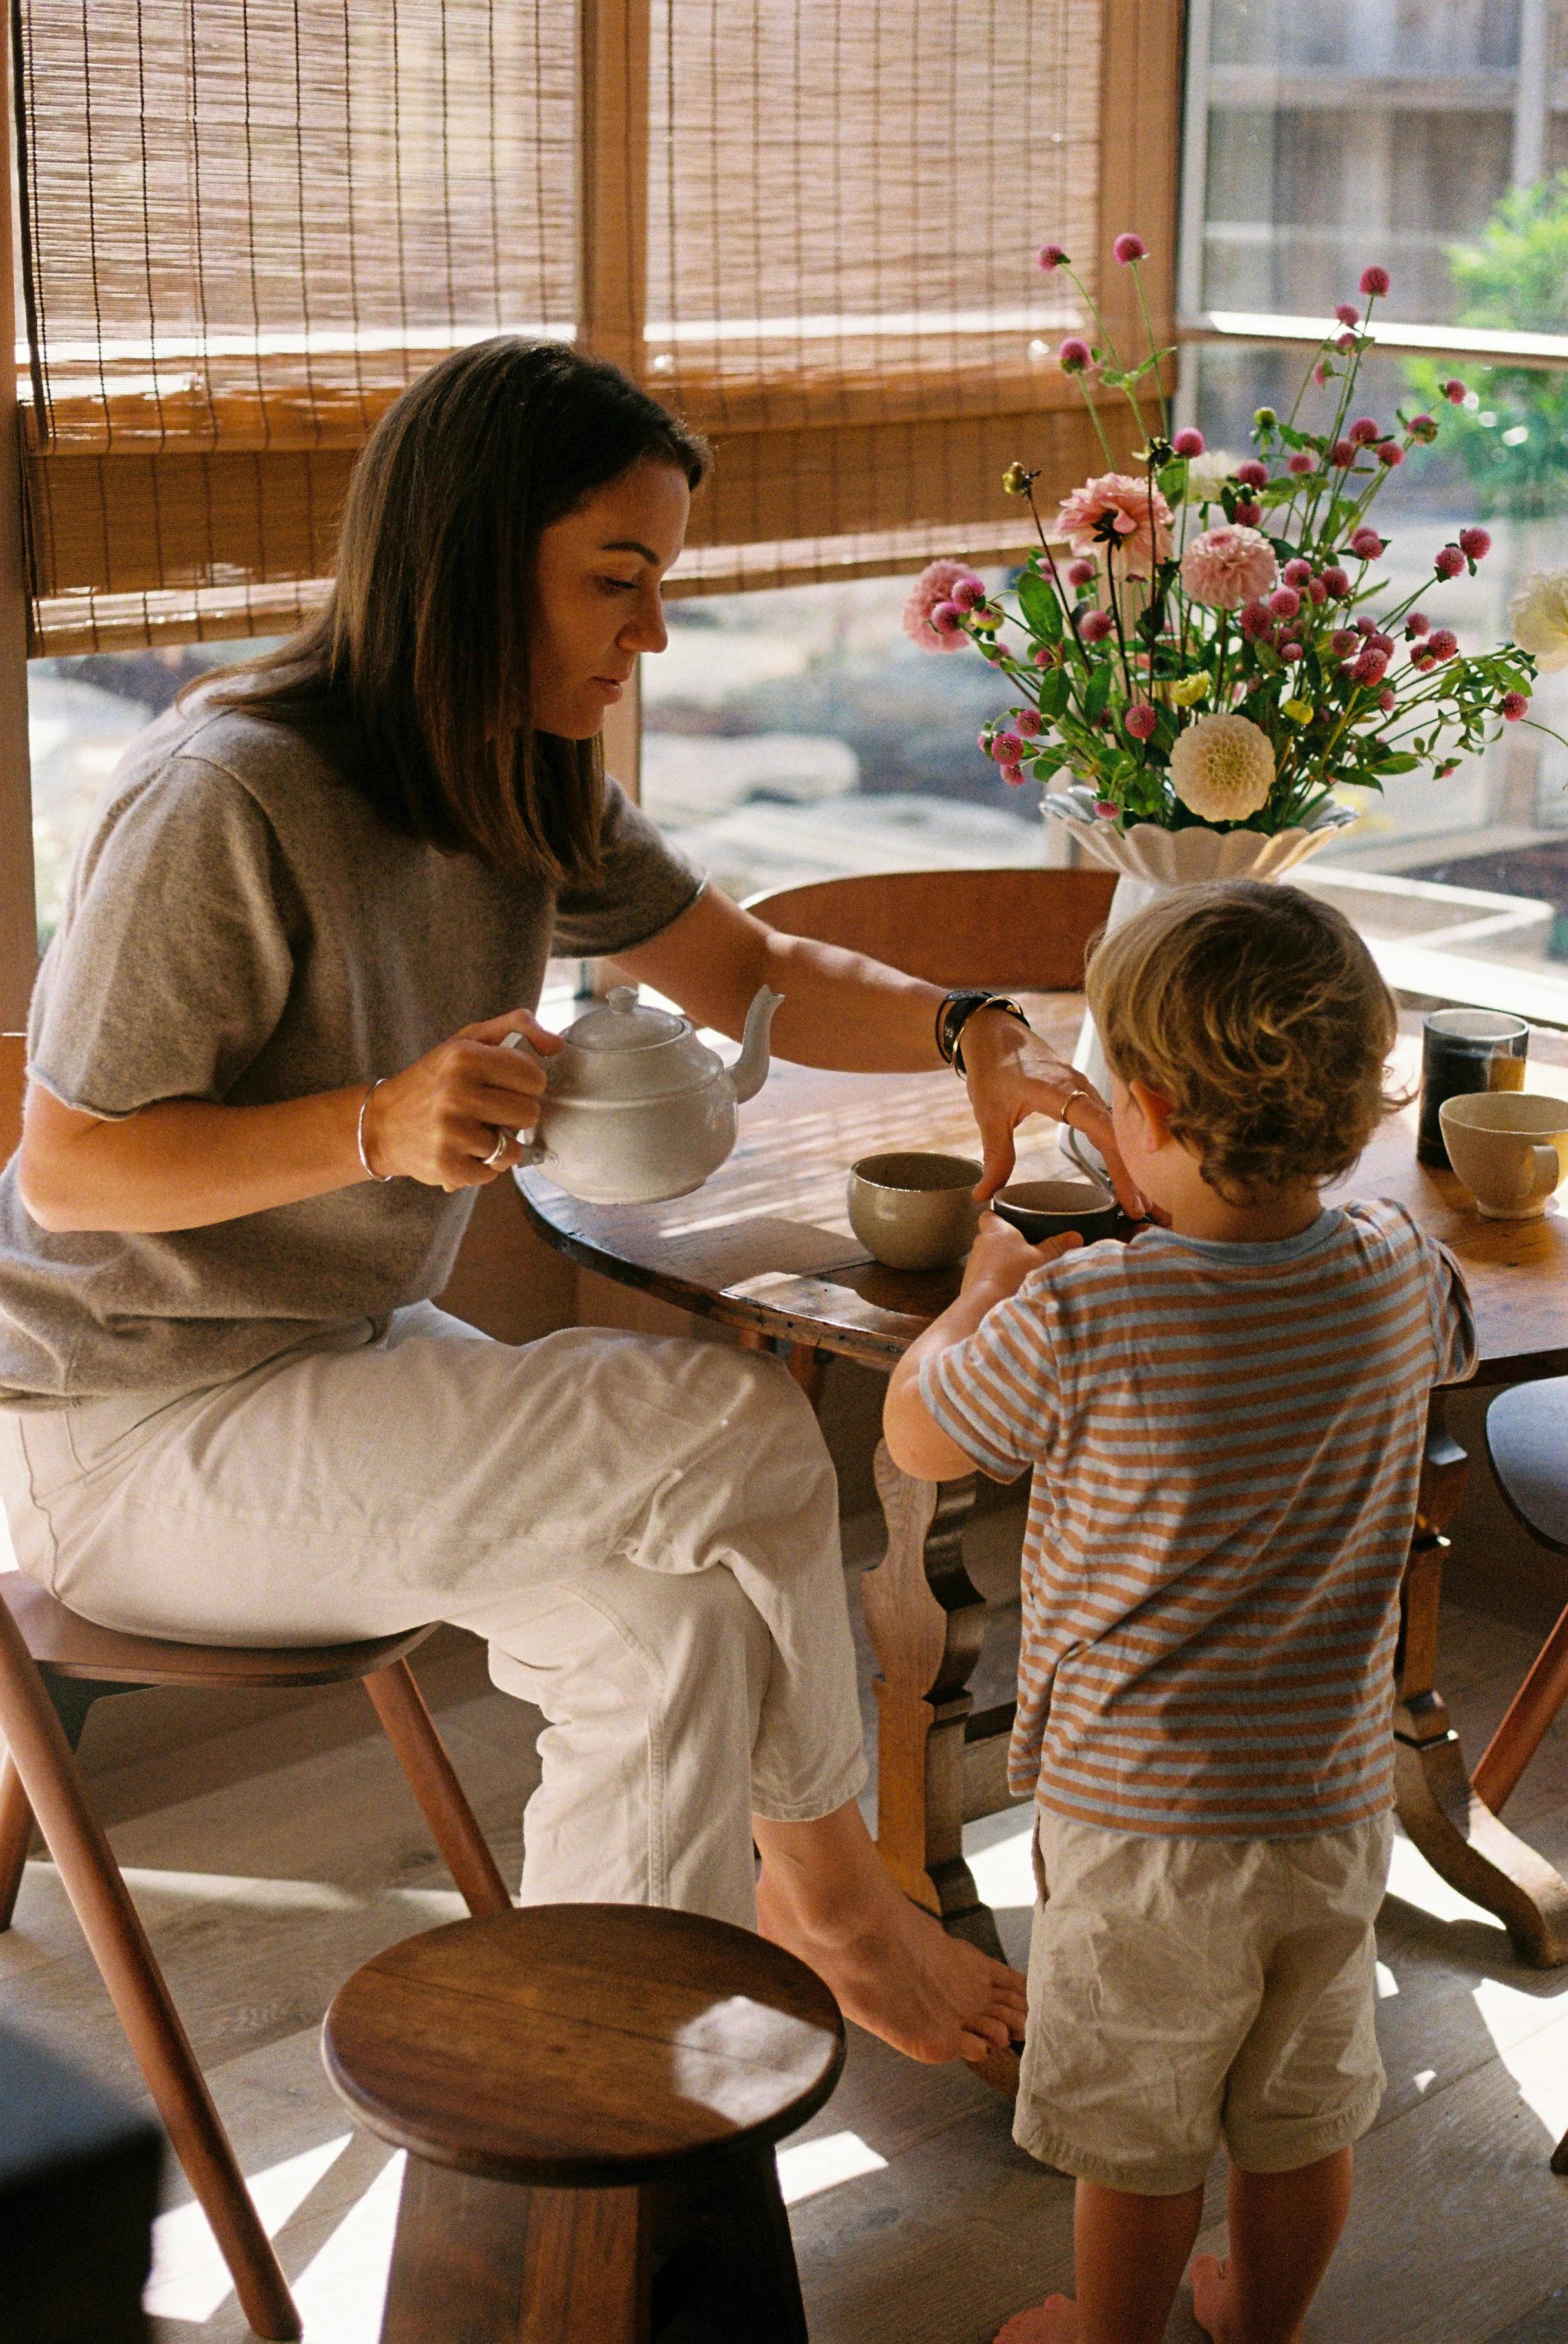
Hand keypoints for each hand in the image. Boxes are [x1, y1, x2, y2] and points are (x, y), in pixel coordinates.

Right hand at [359, 1008, 564, 1190]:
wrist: (382, 1123)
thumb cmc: (435, 1080)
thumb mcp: (467, 1041)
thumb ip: (516, 1026)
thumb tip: (557, 1045)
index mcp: (464, 1056)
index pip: (534, 1076)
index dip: (525, 1084)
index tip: (504, 1085)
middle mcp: (456, 1094)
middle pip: (529, 1113)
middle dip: (515, 1114)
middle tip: (489, 1111)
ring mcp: (450, 1133)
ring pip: (514, 1147)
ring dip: (499, 1143)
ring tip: (474, 1132)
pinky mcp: (447, 1166)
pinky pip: (494, 1173)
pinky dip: (483, 1166)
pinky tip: (462, 1151)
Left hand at [958, 1007, 1150, 1220]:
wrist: (994, 1031)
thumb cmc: (992, 1066)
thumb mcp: (988, 1114)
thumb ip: (995, 1156)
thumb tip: (984, 1195)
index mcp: (1062, 1092)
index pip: (1103, 1130)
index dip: (1120, 1166)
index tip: (1131, 1198)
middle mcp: (1082, 1089)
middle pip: (1120, 1135)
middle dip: (1135, 1174)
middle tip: (1145, 1213)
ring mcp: (1087, 1089)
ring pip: (1118, 1130)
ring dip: (1131, 1164)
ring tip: (1143, 1201)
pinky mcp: (1084, 1093)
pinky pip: (1110, 1124)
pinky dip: (1120, 1150)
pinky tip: (1126, 1172)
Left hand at [961, 1208, 1081, 1303]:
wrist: (986, 1302)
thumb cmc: (1013, 1272)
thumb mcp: (1040, 1258)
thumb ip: (1057, 1246)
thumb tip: (1076, 1236)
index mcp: (995, 1230)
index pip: (989, 1215)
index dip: (998, 1216)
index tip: (1009, 1220)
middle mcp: (980, 1242)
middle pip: (989, 1235)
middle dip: (1002, 1240)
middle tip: (1020, 1246)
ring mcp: (973, 1262)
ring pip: (985, 1255)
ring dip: (996, 1260)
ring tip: (1014, 1268)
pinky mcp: (970, 1280)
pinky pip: (982, 1273)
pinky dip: (991, 1276)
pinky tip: (1004, 1285)